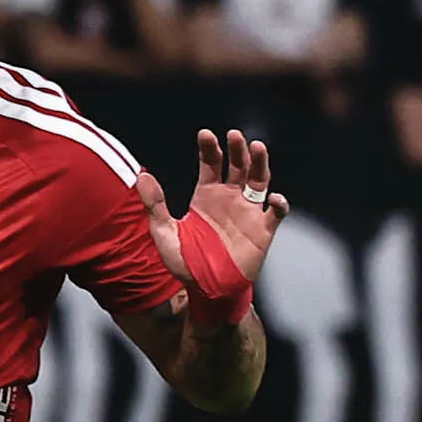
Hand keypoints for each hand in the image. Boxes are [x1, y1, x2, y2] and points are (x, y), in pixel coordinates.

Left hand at [139, 127, 283, 296]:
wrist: (206, 288)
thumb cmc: (184, 261)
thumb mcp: (163, 231)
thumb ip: (154, 204)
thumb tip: (141, 175)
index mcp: (206, 195)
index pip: (211, 164)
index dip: (209, 148)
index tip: (205, 133)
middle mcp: (229, 198)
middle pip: (237, 166)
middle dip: (237, 149)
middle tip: (234, 135)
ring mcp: (248, 212)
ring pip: (259, 181)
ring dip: (260, 164)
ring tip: (257, 147)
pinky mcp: (263, 229)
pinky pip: (276, 212)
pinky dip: (279, 203)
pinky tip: (275, 198)